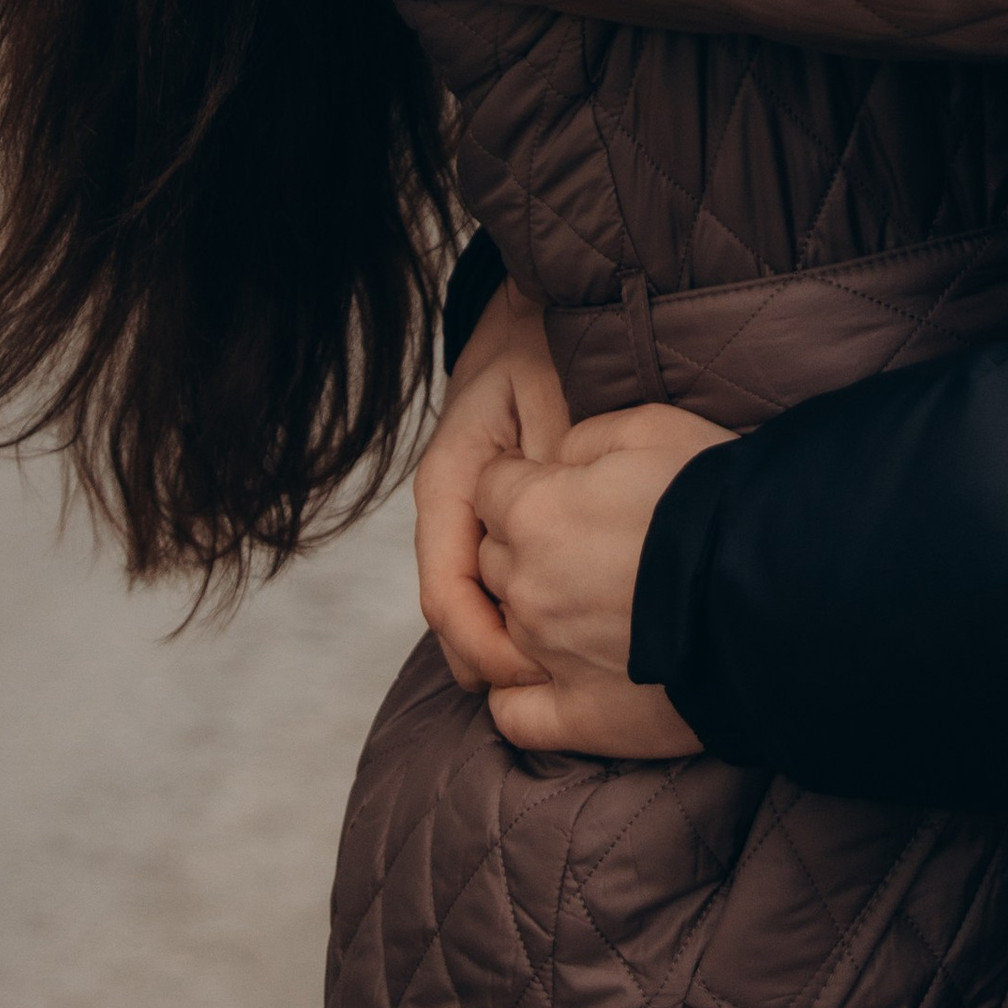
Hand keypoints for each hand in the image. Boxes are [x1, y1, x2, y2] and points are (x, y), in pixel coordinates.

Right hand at [413, 274, 570, 690]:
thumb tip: (552, 538)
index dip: (483, 645)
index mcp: (450, 480)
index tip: (529, 675)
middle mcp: (448, 505)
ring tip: (561, 684)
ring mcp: (466, 515)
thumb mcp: (551, 398)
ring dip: (507, 646)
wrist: (539, 311)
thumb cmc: (547, 347)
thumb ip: (545, 470)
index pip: (446, 592)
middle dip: (497, 661)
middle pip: (455, 612)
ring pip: (472, 604)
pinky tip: (560, 641)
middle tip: (556, 696)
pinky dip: (519, 616)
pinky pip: (493, 582)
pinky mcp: (491, 518)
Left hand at [474, 402, 733, 759]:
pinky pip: (514, 715)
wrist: (771, 583)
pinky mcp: (581, 715)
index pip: (491, 489)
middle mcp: (527, 586)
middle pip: (494, 558)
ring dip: (532, 611)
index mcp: (535, 512)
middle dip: (525, 544)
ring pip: (503, 628)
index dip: (525, 482)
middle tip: (585, 541)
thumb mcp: (652, 426)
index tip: (560, 486)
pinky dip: (518, 695)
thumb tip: (556, 458)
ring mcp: (548, 657)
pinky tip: (545, 676)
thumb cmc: (715, 496)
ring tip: (588, 601)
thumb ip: (584, 437)